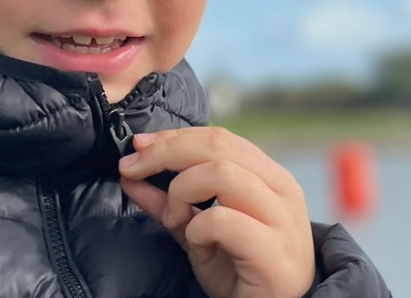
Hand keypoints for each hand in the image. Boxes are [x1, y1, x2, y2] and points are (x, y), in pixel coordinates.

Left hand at [119, 127, 314, 297]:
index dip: (173, 138)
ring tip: (173, 218)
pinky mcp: (274, 250)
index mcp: (269, 176)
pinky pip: (223, 220)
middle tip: (133, 169)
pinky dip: (198, 229)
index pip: (218, 138)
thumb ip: (169, 201)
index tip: (137, 147)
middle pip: (217, 146)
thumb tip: (129, 173)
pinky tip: (198, 245)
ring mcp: (281, 218)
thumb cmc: (242, 272)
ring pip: (222, 174)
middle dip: (165, 152)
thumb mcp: (198, 231)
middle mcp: (280, 188)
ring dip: (182, 191)